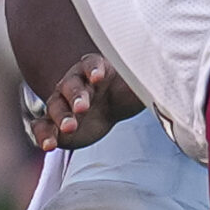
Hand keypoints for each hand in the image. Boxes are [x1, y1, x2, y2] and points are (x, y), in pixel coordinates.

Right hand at [23, 53, 142, 151]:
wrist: (110, 107)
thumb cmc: (122, 91)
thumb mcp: (136, 84)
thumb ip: (145, 79)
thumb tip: (167, 71)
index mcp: (93, 68)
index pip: (90, 63)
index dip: (93, 69)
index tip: (99, 77)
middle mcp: (73, 83)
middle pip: (70, 86)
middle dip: (76, 97)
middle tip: (83, 109)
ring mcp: (61, 103)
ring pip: (54, 106)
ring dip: (60, 116)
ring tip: (69, 129)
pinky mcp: (54, 123)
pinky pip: (42, 126)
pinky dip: (43, 134)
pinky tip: (48, 145)